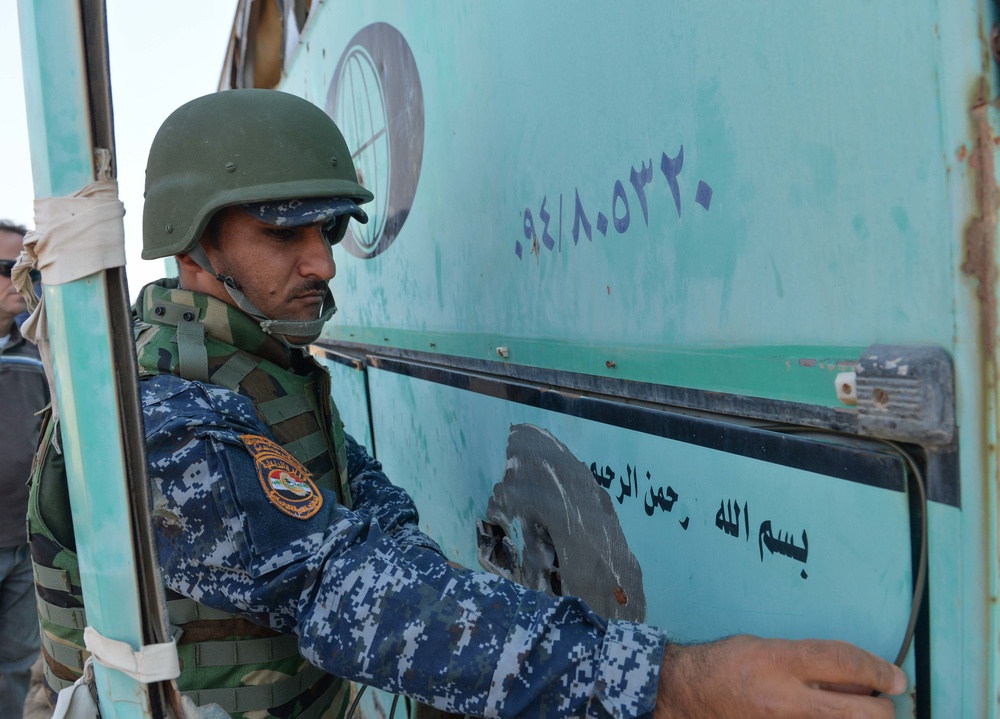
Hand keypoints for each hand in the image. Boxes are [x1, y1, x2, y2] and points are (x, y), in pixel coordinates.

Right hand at [654, 635, 906, 717]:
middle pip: (863, 711)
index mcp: (781, 662)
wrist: (689, 694)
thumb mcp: (768, 647)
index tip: (896, 677)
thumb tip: (856, 679)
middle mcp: (788, 698)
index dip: (879, 670)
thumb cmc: (728, 664)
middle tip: (884, 700)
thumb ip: (811, 661)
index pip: (845, 663)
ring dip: (861, 718)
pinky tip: (826, 715)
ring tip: (855, 709)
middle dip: (884, 707)